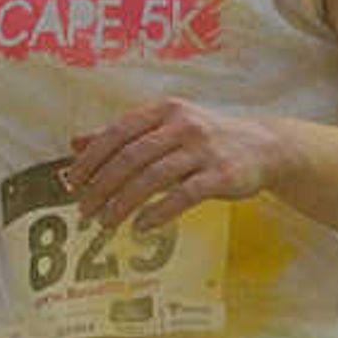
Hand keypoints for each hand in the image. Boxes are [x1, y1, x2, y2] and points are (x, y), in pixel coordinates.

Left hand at [69, 100, 282, 232]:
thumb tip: (75, 144)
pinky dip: (158, 213)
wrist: (264, 148)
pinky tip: (140, 227)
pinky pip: (183, 196)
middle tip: (84, 210)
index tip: (73, 183)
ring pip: (153, 178)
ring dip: (124, 203)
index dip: (92, 158)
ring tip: (106, 223)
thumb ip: (122, 135)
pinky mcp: (222, 175)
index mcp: (164, 110)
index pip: (118, 132)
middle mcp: (183, 125)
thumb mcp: (165, 128)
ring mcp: (204, 150)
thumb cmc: (206, 140)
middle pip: (131, 157)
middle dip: (102, 186)